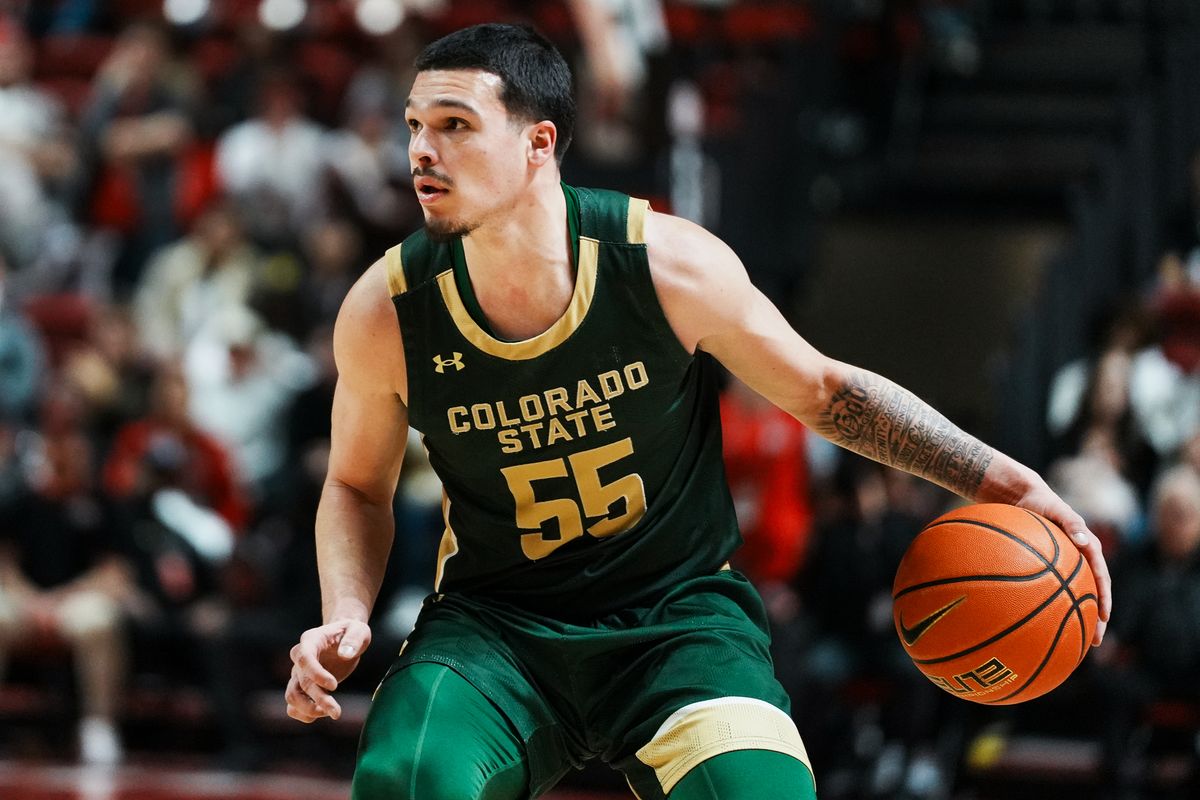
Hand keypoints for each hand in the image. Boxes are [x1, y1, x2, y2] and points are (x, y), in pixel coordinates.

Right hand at [285, 618, 371, 722]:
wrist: (343, 638)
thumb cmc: (351, 632)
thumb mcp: (359, 630)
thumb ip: (354, 639)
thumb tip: (345, 654)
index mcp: (311, 640)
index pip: (305, 658)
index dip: (316, 674)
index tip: (334, 685)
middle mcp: (299, 658)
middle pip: (301, 683)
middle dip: (318, 699)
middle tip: (337, 712)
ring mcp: (298, 674)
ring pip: (292, 697)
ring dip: (309, 710)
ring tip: (332, 713)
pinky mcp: (301, 687)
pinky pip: (292, 706)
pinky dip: (304, 714)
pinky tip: (323, 714)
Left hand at [1015, 483, 1111, 645]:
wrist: (1024, 497)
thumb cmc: (1041, 503)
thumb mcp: (1058, 509)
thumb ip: (1072, 523)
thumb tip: (1084, 540)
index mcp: (1088, 549)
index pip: (1101, 578)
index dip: (1104, 599)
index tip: (1104, 618)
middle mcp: (1080, 560)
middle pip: (1091, 594)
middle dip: (1095, 619)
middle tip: (1095, 641)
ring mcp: (1066, 566)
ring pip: (1074, 596)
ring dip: (1076, 617)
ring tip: (1074, 641)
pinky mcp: (1051, 568)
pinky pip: (1053, 589)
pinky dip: (1052, 605)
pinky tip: (1041, 622)